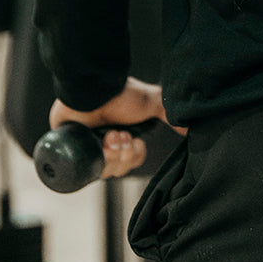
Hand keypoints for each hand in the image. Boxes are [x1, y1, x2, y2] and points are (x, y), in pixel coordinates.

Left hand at [49, 76, 185, 179]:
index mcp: (120, 136)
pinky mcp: (69, 152)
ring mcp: (86, 147)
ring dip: (113, 153)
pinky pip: (85, 171)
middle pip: (119, 169)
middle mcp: (103, 143)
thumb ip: (170, 115)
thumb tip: (193, 127)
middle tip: (121, 135)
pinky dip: (98, 158)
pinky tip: (100, 143)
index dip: (134, 156)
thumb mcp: (151, 103)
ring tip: (111, 135)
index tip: (134, 141)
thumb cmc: (120, 93)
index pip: (130, 161)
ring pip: (104, 171)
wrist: (94, 90)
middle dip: (124, 154)